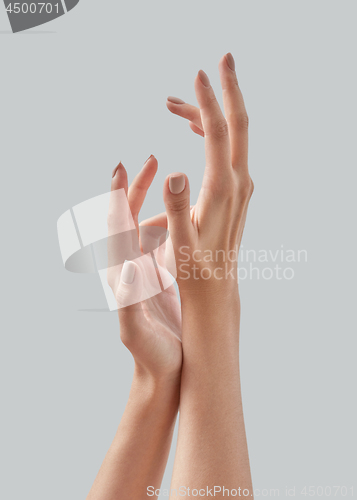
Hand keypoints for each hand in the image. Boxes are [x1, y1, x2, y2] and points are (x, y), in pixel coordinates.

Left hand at [107, 157, 181, 382]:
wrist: (163, 373)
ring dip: (158, 202)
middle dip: (137, 189)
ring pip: (149, 227)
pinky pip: (164, 244)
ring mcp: (146, 271)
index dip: (120, 197)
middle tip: (151, 160)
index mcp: (123, 276)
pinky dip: (174, 224)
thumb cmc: (151, 355)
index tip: (123, 167)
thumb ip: (127, 302)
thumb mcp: (136, 331)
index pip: (117, 229)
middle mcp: (131, 268)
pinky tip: (186, 217)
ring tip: (176, 183)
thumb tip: (126, 267)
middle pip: (130, 219)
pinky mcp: (161, 279)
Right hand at [144, 53, 252, 297]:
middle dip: (228, 90)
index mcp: (223, 190)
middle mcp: (238, 183)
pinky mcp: (237, 191)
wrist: (217, 289)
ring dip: (208, 114)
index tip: (199, 73)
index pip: (219, 133)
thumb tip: (174, 172)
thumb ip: (176, 208)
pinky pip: (227, 150)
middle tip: (219, 60)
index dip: (208, 101)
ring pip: (230, 137)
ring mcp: (241, 186)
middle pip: (237, 125)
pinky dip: (211, 133)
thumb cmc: (195, 269)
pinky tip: (194, 128)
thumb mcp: (180, 244)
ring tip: (175, 104)